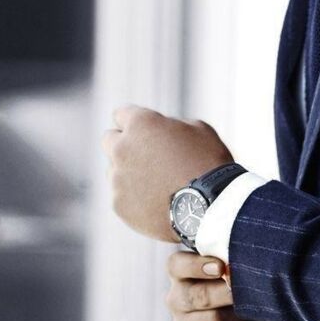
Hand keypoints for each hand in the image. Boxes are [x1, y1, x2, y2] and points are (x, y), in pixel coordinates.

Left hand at [102, 105, 233, 240]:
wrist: (209, 207)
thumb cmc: (208, 163)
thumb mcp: (198, 129)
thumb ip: (171, 126)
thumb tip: (162, 133)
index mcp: (140, 123)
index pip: (121, 113)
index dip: (135, 120)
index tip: (144, 129)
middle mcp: (122, 148)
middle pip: (109, 139)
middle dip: (123, 143)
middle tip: (145, 153)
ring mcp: (117, 178)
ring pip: (114, 169)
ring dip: (129, 171)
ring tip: (158, 183)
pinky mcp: (119, 204)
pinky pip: (121, 195)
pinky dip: (134, 196)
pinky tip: (157, 201)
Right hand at [166, 251, 284, 320]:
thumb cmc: (240, 288)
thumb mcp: (234, 269)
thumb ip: (230, 260)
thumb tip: (236, 263)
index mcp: (182, 273)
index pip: (176, 265)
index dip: (196, 265)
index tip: (220, 267)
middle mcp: (177, 299)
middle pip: (197, 295)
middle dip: (226, 293)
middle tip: (246, 290)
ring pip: (212, 319)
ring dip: (236, 314)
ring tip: (248, 310)